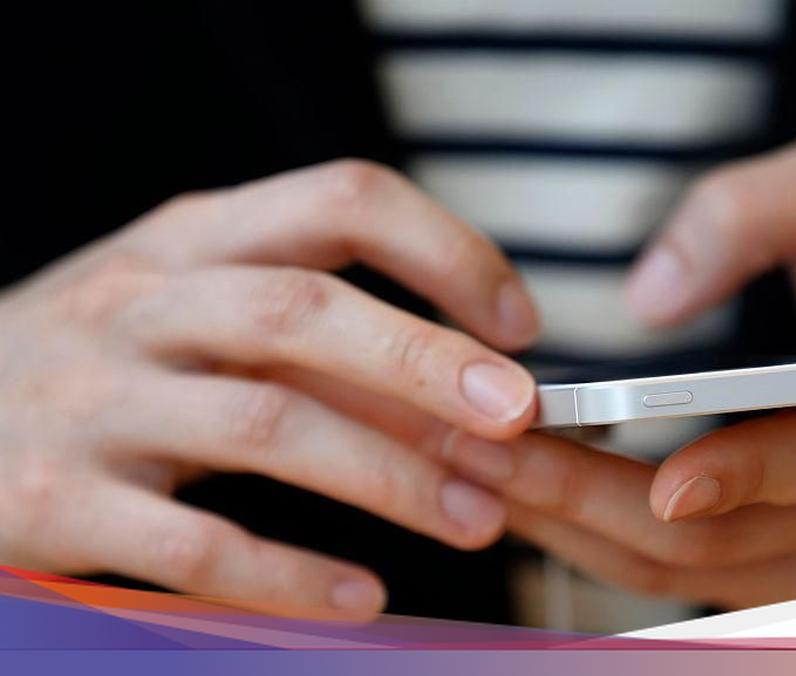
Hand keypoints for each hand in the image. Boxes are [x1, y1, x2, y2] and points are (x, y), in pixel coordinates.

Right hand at [0, 160, 539, 616]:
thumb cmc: (106, 358)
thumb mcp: (201, 312)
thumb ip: (322, 339)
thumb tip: (470, 389)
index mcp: (198, 239)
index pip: (342, 200)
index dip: (445, 251)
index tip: (519, 323)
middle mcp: (148, 304)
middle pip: (304, 309)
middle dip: (426, 361)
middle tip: (521, 417)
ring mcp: (98, 401)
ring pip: (264, 423)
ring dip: (387, 473)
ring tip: (477, 519)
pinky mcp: (58, 504)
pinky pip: (191, 543)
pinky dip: (287, 574)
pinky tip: (363, 595)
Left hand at [441, 130, 795, 608]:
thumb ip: (753, 214)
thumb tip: (644, 298)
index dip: (740, 475)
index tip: (659, 480)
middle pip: (719, 534)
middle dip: (584, 497)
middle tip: (476, 451)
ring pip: (690, 574)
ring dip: (575, 530)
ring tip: (476, 474)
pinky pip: (693, 582)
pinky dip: (608, 547)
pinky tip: (538, 501)